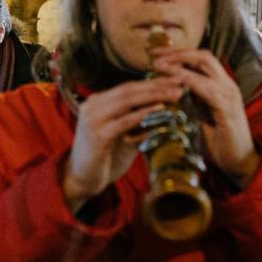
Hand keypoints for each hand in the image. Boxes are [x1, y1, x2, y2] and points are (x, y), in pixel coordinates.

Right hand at [65, 77, 186, 212]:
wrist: (81, 179)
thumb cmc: (104, 158)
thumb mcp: (122, 135)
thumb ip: (137, 123)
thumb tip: (166, 111)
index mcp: (96, 103)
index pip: (128, 87)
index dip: (152, 83)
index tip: (175, 81)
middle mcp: (92, 106)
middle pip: (129, 90)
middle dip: (157, 86)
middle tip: (180, 83)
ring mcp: (93, 119)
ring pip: (127, 100)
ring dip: (154, 96)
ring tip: (175, 94)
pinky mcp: (98, 135)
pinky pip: (125, 121)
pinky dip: (144, 114)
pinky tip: (161, 110)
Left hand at [152, 48, 258, 185]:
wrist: (237, 162)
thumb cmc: (215, 140)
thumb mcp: (196, 115)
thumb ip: (185, 100)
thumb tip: (161, 88)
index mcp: (219, 85)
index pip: (199, 58)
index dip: (178, 53)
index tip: (155, 53)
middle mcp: (227, 85)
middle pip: (203, 56)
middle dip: (177, 53)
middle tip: (155, 55)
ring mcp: (229, 95)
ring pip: (204, 68)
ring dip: (179, 65)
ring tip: (158, 65)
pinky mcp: (228, 109)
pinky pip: (207, 90)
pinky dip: (189, 83)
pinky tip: (172, 84)